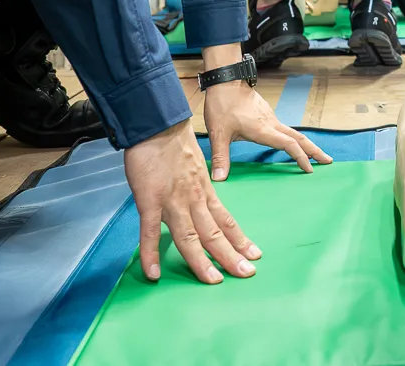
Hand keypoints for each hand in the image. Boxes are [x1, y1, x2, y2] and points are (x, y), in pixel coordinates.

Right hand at [124, 120, 260, 283]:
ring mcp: (172, 201)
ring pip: (190, 236)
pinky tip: (154, 274)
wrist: (158, 123)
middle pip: (215, 233)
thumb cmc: (174, 142)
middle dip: (231, 255)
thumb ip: (198, 186)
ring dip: (201, 261)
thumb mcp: (196, 165)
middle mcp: (194, 199)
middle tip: (247, 273)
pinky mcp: (149, 200)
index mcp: (205, 191)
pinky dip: (151, 254)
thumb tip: (199, 199)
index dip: (240, 239)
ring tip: (214, 281)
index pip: (227, 220)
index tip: (254, 254)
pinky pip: (149, 232)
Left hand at [203, 80, 332, 180]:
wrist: (225, 79)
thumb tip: (218, 179)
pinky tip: (289, 141)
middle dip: (315, 150)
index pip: (289, 145)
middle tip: (328, 160)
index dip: (301, 157)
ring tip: (312, 154)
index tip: (309, 169)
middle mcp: (271, 123)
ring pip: (292, 132)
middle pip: (299, 138)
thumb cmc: (222, 105)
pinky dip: (292, 137)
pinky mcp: (266, 112)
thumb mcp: (218, 133)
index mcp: (263, 130)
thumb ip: (220, 157)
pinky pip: (283, 127)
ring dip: (305, 144)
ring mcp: (270, 116)